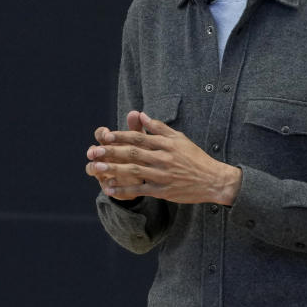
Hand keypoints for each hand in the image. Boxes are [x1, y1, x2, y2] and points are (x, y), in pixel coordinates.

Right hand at [85, 112, 146, 199]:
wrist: (145, 175)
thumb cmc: (140, 152)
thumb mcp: (140, 140)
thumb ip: (136, 128)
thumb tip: (135, 113)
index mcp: (109, 142)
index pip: (100, 134)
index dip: (102, 133)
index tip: (106, 132)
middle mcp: (102, 156)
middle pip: (93, 151)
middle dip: (93, 151)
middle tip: (95, 151)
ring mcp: (103, 171)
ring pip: (92, 168)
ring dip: (94, 167)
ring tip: (98, 168)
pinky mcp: (109, 186)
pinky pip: (105, 186)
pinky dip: (107, 185)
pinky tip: (111, 185)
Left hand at [93, 111, 241, 204]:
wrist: (212, 180)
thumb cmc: (195, 157)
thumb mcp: (180, 138)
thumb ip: (160, 127)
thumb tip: (142, 115)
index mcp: (166, 143)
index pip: (139, 137)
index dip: (120, 136)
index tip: (105, 135)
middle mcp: (163, 158)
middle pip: (133, 153)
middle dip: (111, 152)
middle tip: (93, 151)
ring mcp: (163, 175)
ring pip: (134, 171)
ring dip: (113, 170)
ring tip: (96, 169)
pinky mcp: (163, 191)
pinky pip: (140, 190)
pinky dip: (124, 190)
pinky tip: (110, 189)